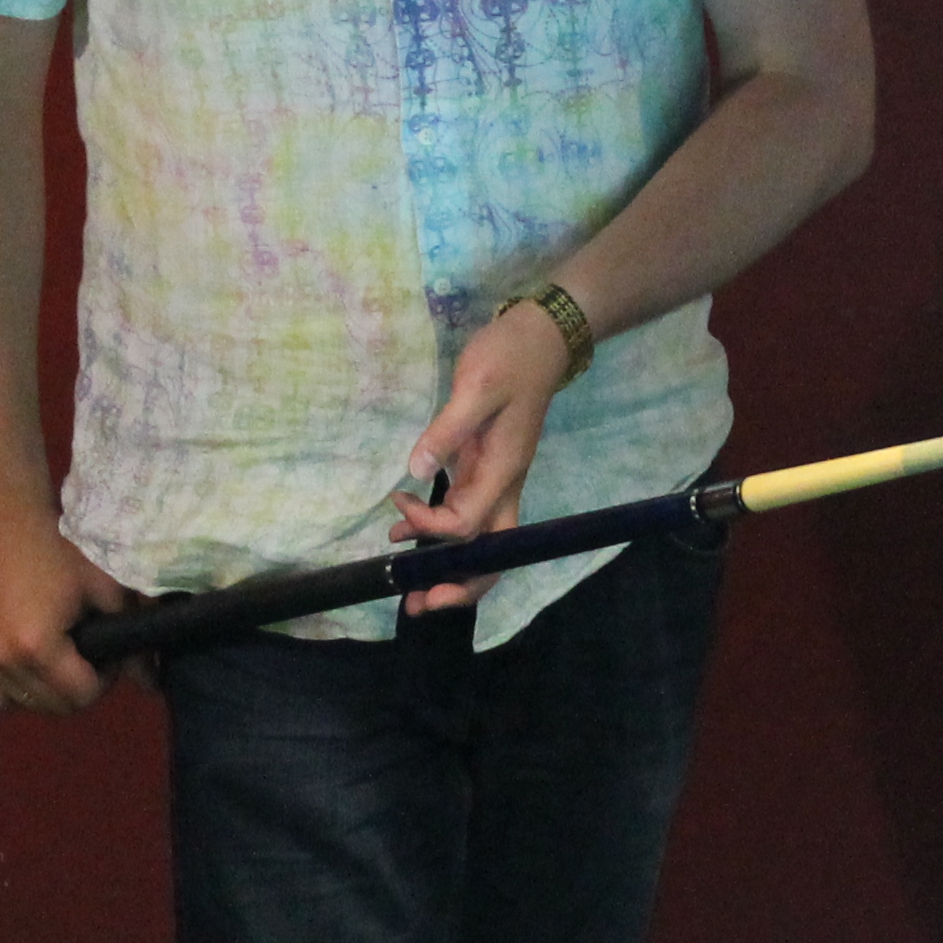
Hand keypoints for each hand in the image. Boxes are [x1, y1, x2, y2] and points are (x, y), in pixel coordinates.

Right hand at [0, 515, 135, 713]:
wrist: (7, 523)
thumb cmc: (61, 550)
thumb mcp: (105, 590)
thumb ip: (130, 638)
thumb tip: (152, 683)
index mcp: (40, 648)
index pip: (83, 696)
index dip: (105, 679)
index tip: (108, 654)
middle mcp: (6, 661)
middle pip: (55, 707)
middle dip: (80, 689)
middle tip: (88, 655)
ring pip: (26, 704)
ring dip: (50, 691)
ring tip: (60, 656)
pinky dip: (17, 690)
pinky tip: (30, 665)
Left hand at [390, 297, 572, 610]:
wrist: (542, 338)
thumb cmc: (509, 358)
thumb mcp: (476, 386)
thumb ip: (447, 430)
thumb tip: (416, 471)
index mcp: (504, 472)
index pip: (468, 526)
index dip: (431, 529)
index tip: (400, 505)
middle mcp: (505, 486)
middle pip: (490, 556)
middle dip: (456, 585)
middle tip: (415, 603)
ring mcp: (499, 480)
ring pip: (480, 542)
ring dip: (447, 568)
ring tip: (406, 587)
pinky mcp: (489, 469)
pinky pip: (468, 516)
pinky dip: (440, 532)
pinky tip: (407, 534)